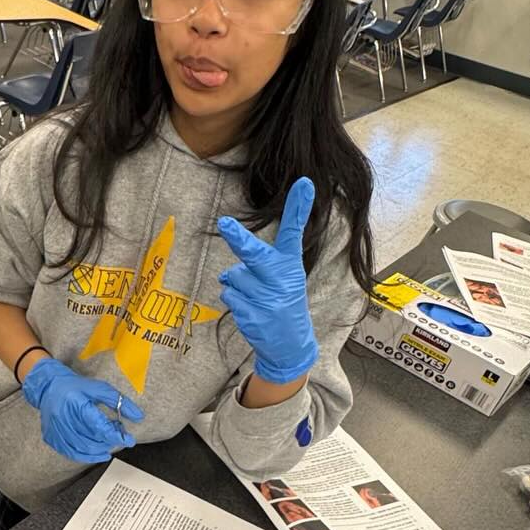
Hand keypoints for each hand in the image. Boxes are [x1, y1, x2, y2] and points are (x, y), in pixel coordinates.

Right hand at [21, 356, 143, 463]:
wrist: (48, 387)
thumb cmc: (75, 387)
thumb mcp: (100, 389)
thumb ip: (119, 402)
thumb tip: (139, 416)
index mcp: (76, 403)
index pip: (99, 426)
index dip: (116, 435)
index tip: (129, 440)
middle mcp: (64, 418)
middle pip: (92, 439)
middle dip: (110, 441)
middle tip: (118, 437)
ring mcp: (56, 430)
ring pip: (83, 449)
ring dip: (100, 450)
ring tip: (108, 443)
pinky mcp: (51, 438)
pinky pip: (72, 453)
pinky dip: (87, 456)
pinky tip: (97, 453)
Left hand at [217, 178, 318, 386]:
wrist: (290, 346)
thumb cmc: (284, 303)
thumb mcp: (286, 278)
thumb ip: (263, 265)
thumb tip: (226, 273)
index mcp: (290, 266)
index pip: (294, 232)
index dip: (298, 207)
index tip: (304, 183)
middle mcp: (280, 280)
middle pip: (255, 254)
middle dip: (239, 239)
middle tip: (224, 223)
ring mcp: (266, 299)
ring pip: (233, 276)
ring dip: (238, 284)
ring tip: (256, 298)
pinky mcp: (252, 316)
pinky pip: (229, 295)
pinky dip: (234, 299)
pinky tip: (250, 310)